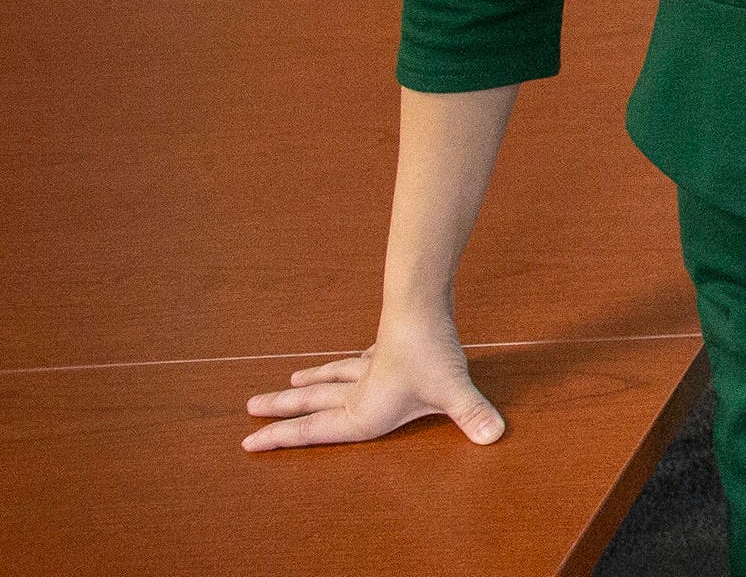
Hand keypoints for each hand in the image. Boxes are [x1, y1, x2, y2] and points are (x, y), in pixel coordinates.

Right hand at [243, 311, 502, 450]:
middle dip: (282, 411)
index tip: (248, 442)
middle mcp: (359, 390)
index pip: (314, 430)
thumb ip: (472, 415)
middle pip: (312, 403)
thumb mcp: (452, 391)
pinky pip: (354, 360)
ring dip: (308, 383)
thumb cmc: (431, 352)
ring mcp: (370, 367)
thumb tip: (495, 436)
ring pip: (329, 378)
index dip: (282, 438)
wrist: (422, 304)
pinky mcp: (384, 348)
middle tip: (249, 412)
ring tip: (288, 384)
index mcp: (363, 410)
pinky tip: (345, 362)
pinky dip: (340, 364)